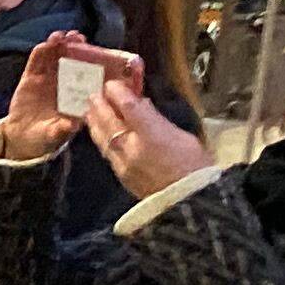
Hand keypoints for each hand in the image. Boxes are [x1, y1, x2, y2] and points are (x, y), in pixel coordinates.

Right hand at [0, 29, 135, 163]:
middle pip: (74, 60)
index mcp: (77, 95)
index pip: (89, 75)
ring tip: (61, 37)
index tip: (100, 53)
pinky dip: (41, 51)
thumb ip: (63, 129)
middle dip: (78, 47)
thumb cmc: (45, 136)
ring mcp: (48, 78)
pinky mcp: (31, 77)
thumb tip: (73, 124)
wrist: (21, 137)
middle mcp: (65, 83)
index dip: (95, 62)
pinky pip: (36, 61)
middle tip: (79, 38)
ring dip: (60, 44)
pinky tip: (45, 44)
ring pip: (56, 56)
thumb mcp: (55, 135)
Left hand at [85, 72, 212, 198]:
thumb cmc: (195, 166)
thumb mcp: (182, 136)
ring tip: (90, 110)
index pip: (129, 107)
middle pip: (110, 121)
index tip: (111, 83)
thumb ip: (158, 121)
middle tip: (94, 93)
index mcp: (153, 134)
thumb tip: (142, 106)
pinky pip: (106, 152)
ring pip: (102, 137)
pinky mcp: (121, 175)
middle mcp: (133, 147)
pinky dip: (100, 139)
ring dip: (95, 121)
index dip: (118, 93)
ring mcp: (124, 163)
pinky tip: (98, 133)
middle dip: (100, 106)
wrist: (189, 201)